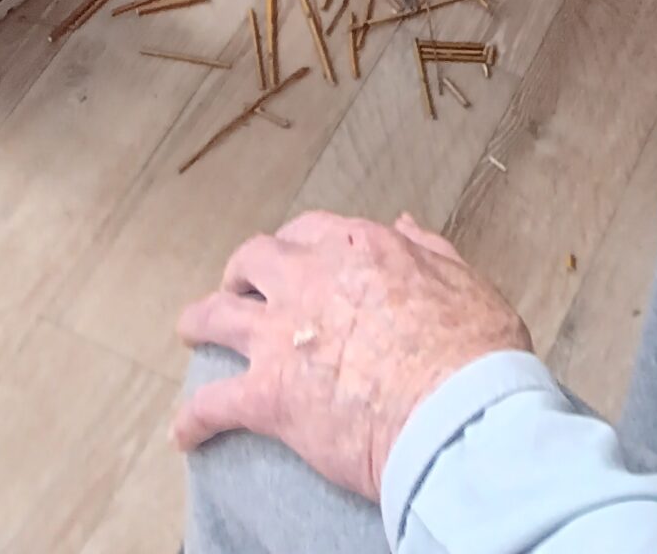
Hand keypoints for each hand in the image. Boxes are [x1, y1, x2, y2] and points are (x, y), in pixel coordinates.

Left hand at [173, 210, 531, 499]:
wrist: (455, 410)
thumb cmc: (472, 348)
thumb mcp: (461, 278)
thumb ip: (426, 248)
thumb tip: (403, 222)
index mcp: (359, 248)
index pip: (310, 232)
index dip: (296, 246)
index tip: (295, 260)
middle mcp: (310, 280)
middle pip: (253, 260)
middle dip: (241, 272)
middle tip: (241, 288)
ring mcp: (282, 337)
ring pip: (215, 317)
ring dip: (198, 321)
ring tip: (191, 330)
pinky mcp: (266, 396)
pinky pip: (209, 406)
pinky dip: (193, 421)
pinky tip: (184, 435)